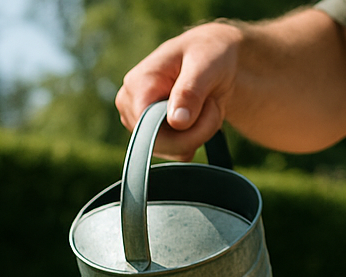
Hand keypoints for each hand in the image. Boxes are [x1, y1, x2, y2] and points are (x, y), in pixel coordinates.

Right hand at [115, 21, 244, 161]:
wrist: (214, 60)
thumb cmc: (208, 53)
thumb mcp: (205, 64)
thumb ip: (190, 91)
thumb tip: (176, 122)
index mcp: (136, 85)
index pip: (149, 129)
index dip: (182, 130)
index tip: (210, 106)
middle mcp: (130, 107)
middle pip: (161, 144)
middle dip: (195, 131)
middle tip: (212, 103)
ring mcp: (139, 125)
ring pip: (172, 152)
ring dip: (198, 134)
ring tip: (205, 105)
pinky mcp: (152, 137)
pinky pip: (177, 154)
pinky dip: (195, 139)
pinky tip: (199, 116)